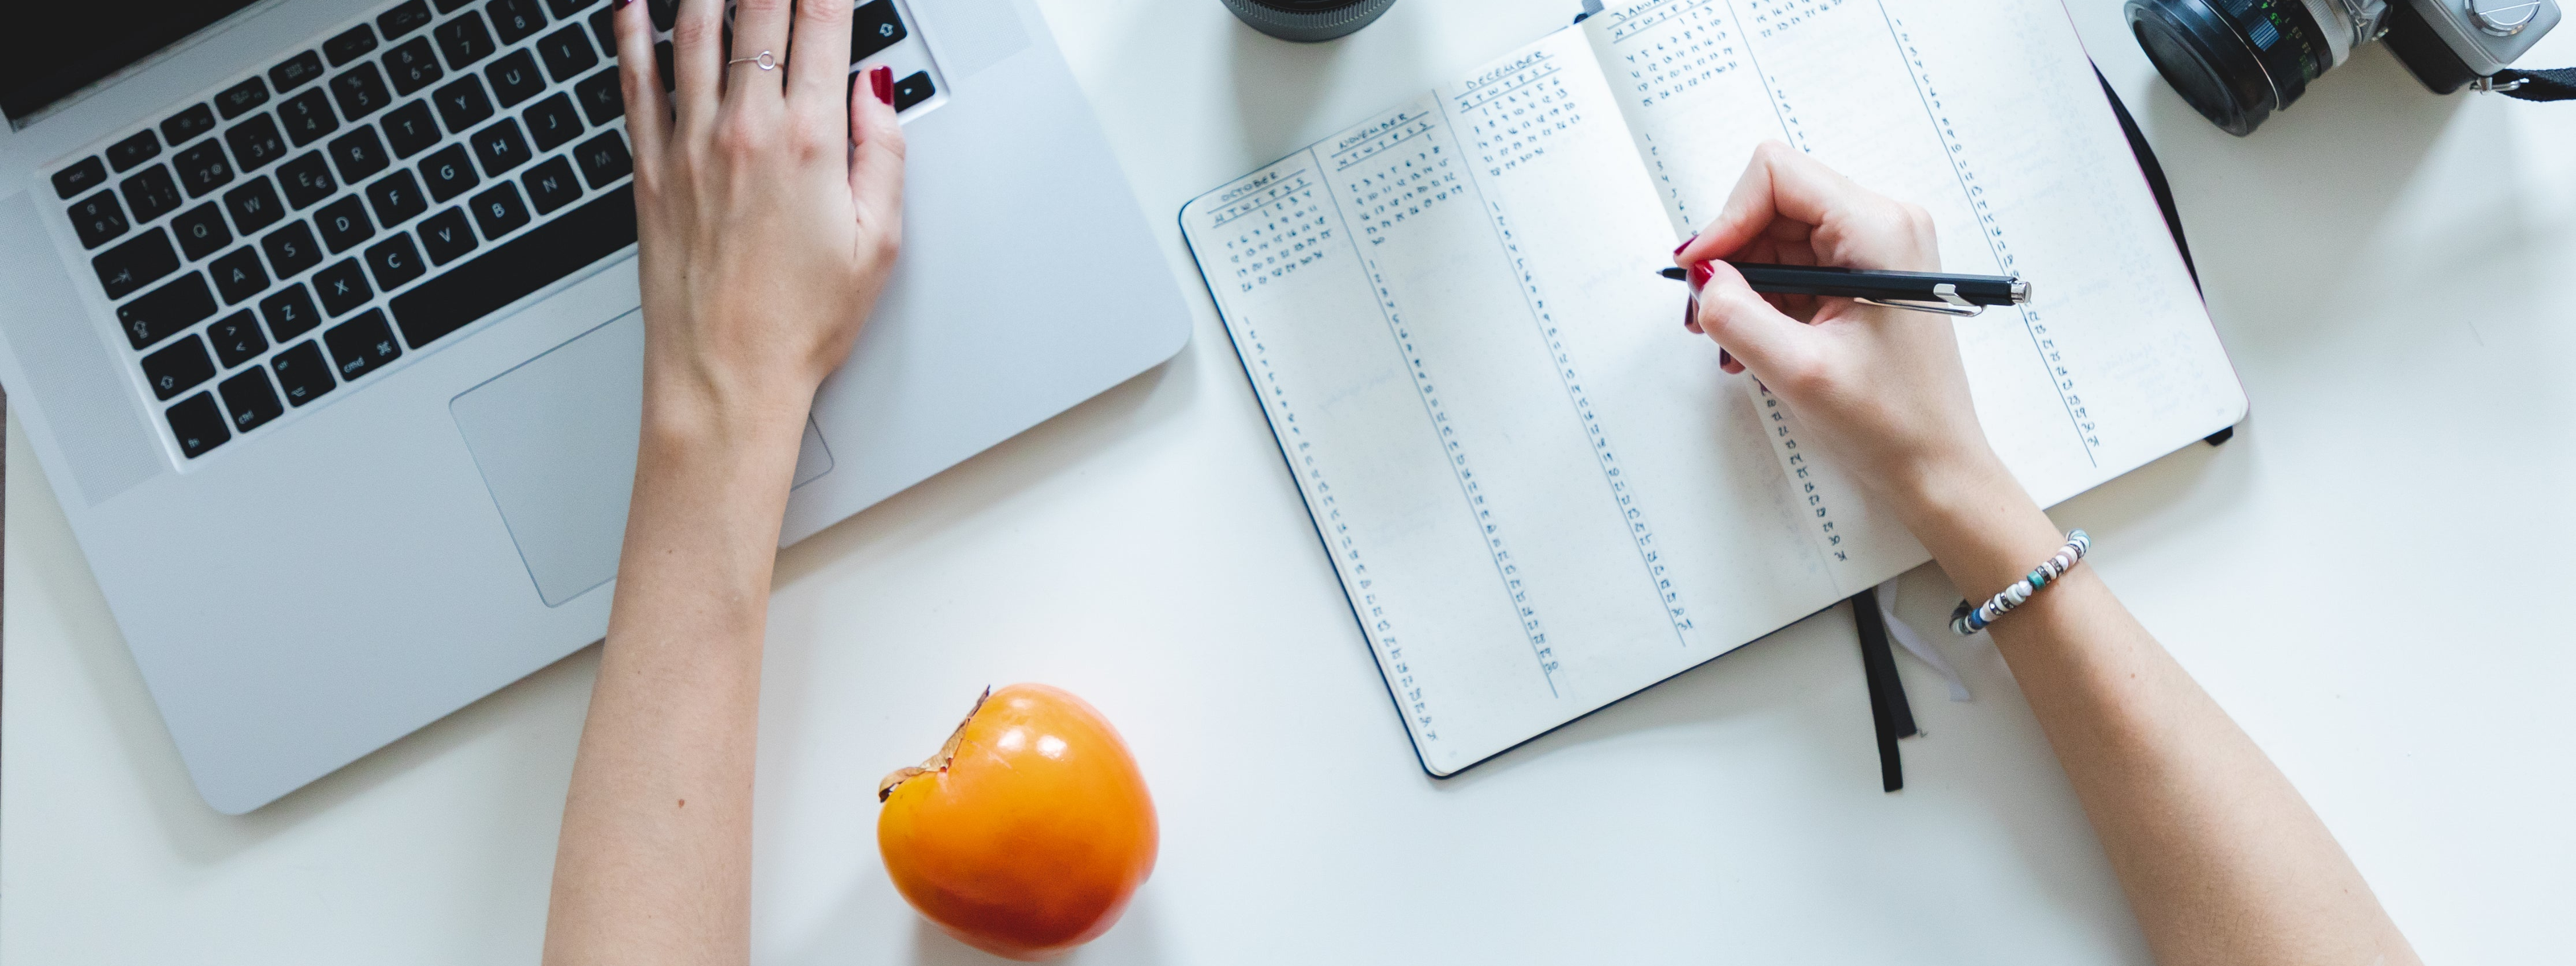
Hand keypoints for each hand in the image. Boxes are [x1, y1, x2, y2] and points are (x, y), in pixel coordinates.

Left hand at [613, 0, 904, 437]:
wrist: (724, 378)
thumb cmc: (799, 324)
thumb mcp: (878, 242)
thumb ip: (883, 152)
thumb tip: (877, 90)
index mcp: (810, 144)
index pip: (823, 22)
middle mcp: (745, 131)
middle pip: (757, 10)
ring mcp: (689, 146)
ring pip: (692, 29)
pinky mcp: (650, 170)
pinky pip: (635, 82)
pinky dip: (630, 34)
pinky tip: (631, 7)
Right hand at [1677, 142, 1999, 513]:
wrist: (1936, 466)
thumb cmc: (1891, 423)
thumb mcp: (1799, 371)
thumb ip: (1738, 315)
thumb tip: (1701, 276)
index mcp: (1879, 231)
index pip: (1777, 175)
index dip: (1726, 218)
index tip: (1700, 272)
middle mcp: (1882, 225)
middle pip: (1773, 203)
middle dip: (1730, 256)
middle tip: (1707, 315)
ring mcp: (1876, 248)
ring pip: (1778, 236)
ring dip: (1744, 284)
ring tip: (1731, 341)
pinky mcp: (1865, 274)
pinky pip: (1796, 264)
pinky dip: (1765, 300)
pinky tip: (1757, 343)